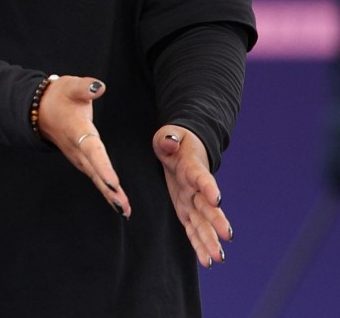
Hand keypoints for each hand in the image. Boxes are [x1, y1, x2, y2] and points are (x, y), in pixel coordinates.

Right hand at [37, 76, 130, 217]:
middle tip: (123, 208)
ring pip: (94, 177)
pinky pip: (94, 176)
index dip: (103, 167)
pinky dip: (104, 189)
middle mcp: (77, 148)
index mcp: (78, 131)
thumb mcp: (72, 86)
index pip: (92, 150)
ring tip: (123, 209)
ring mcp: (77, 156)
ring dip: (108, 194)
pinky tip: (116, 200)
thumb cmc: (60, 97)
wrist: (40, 109)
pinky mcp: (80, 159)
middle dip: (109, 190)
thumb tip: (99, 87)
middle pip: (95, 171)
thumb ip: (86, 87)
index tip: (113, 183)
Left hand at [152, 125, 232, 267]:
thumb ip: (168, 137)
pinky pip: (193, 229)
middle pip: (207, 205)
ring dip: (210, 240)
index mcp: (192, 167)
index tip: (217, 199)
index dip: (208, 187)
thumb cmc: (174, 141)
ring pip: (202, 222)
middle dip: (216, 220)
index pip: (201, 177)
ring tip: (218, 258)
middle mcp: (196, 188)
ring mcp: (192, 201)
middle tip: (227, 235)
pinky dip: (199, 245)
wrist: (182, 149)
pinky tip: (207, 262)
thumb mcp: (168, 134)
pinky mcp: (186, 211)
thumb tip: (170, 142)